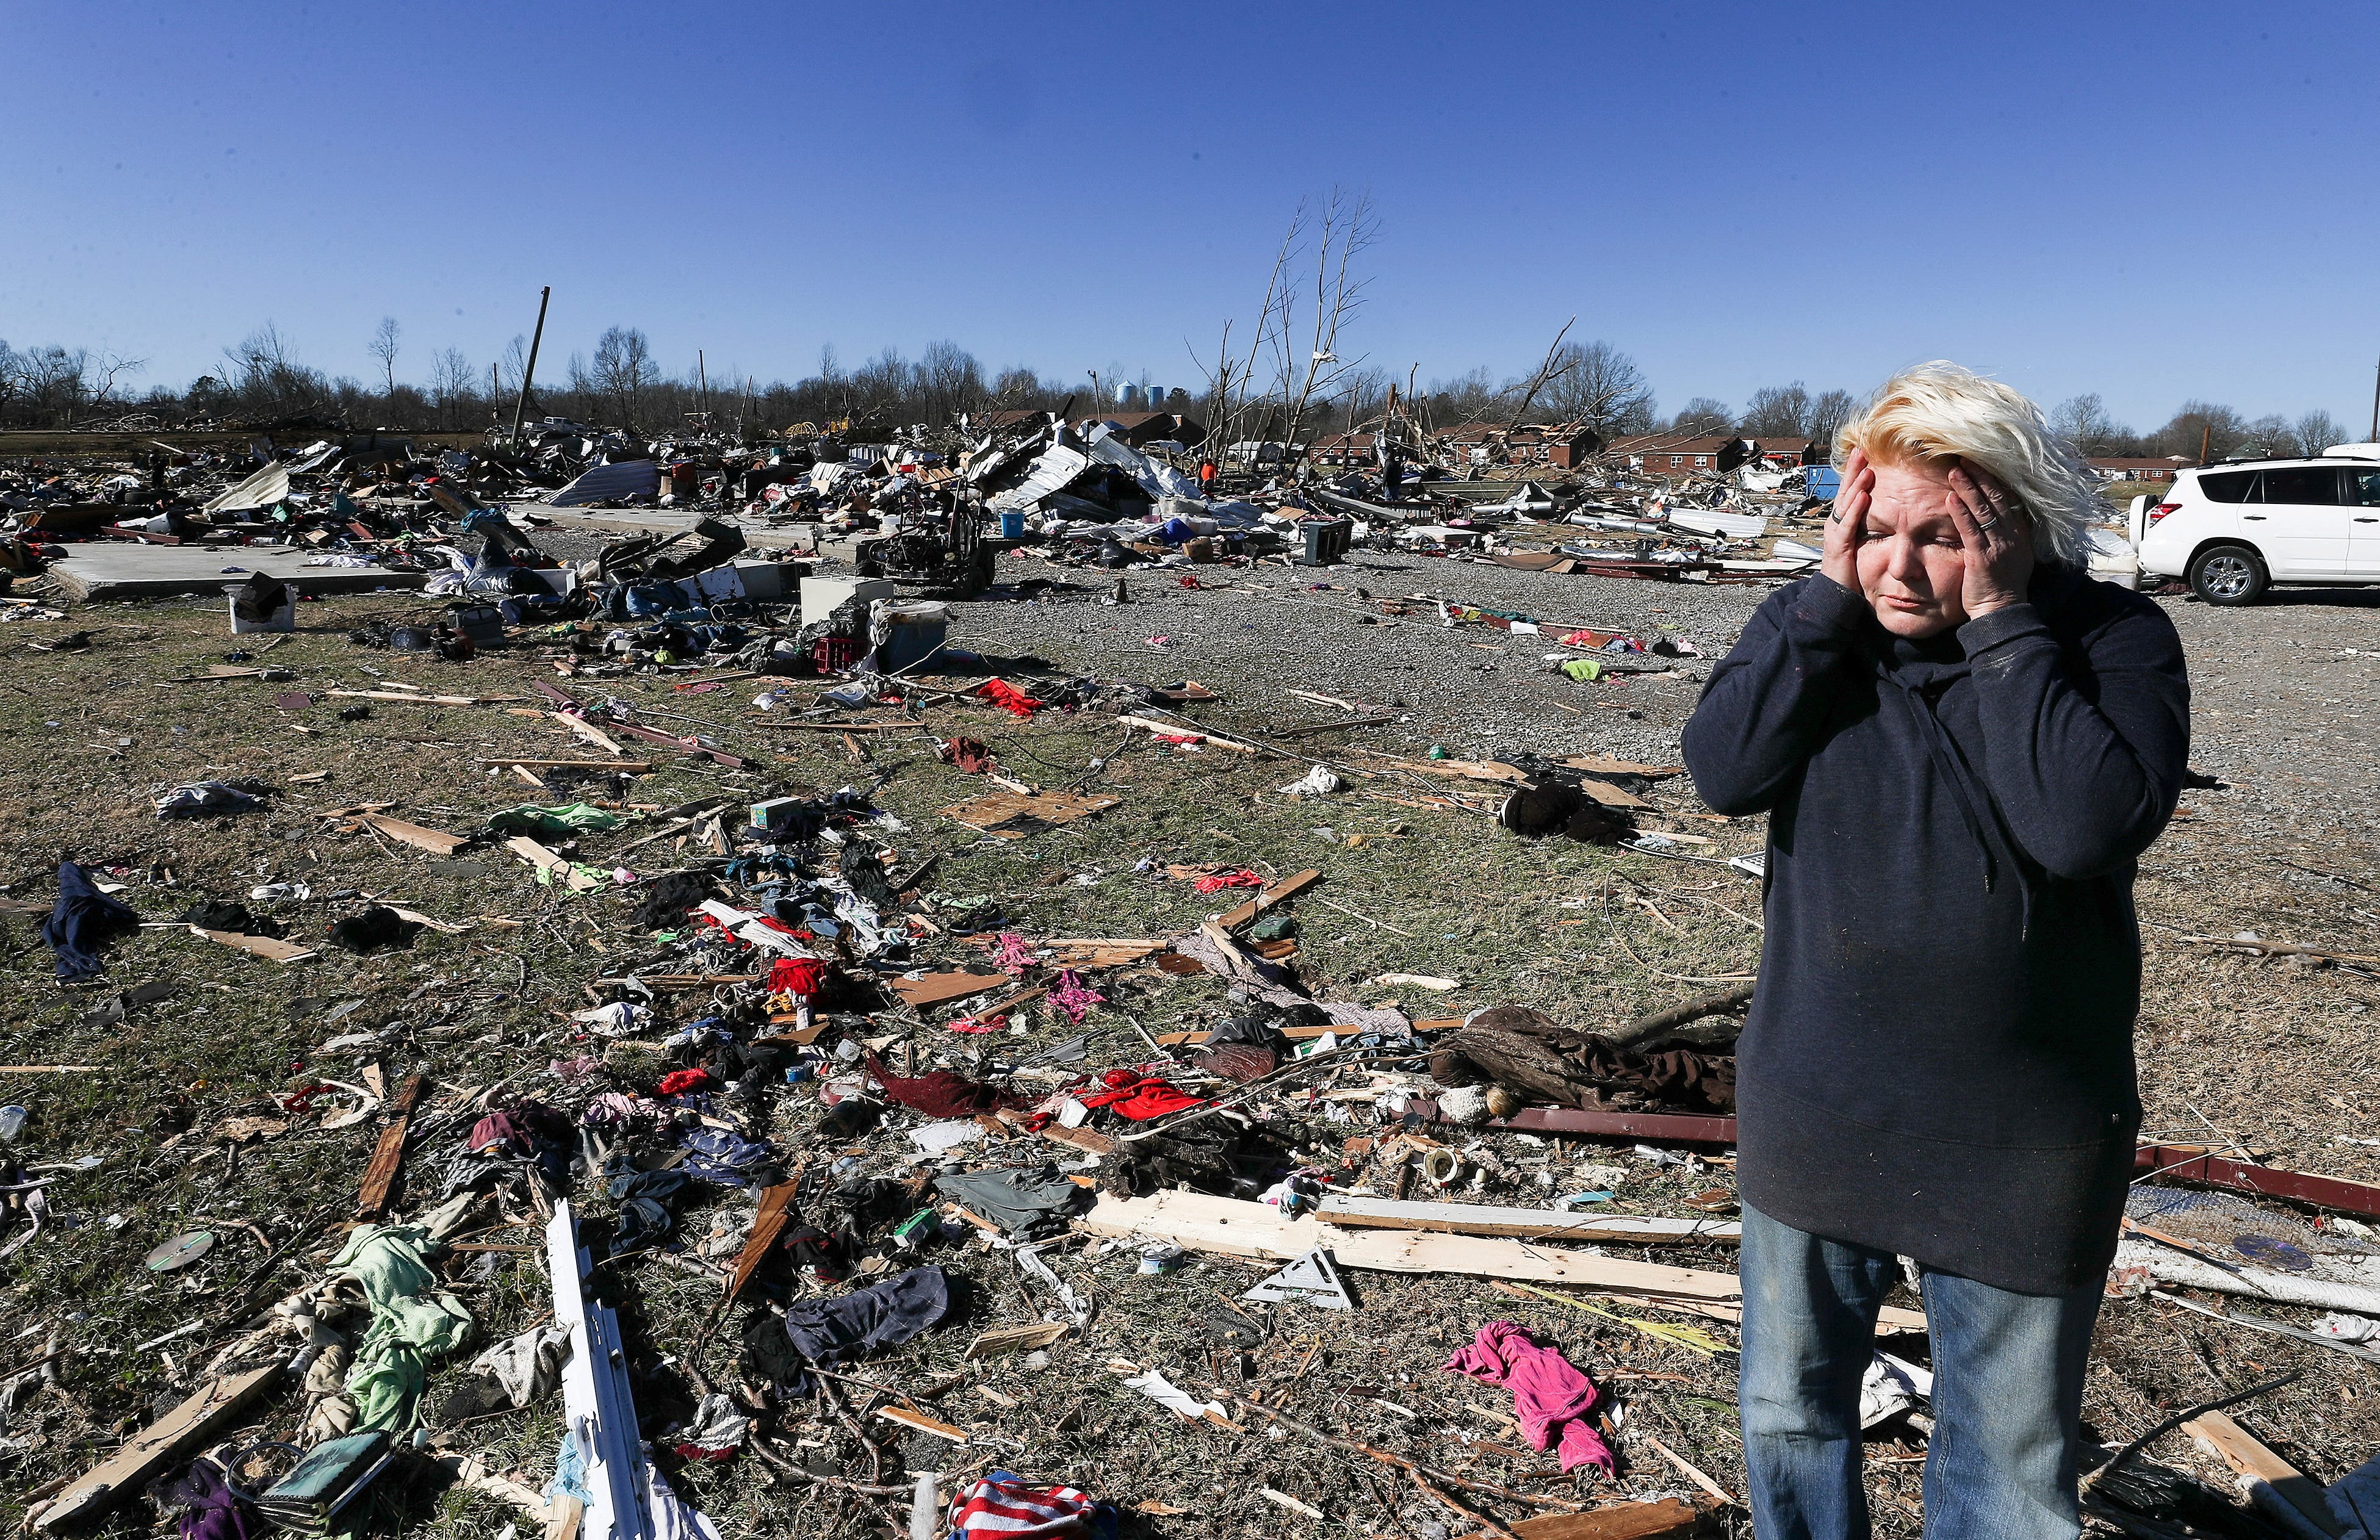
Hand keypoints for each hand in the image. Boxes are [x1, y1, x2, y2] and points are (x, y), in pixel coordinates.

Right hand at [1821, 447, 1872, 593]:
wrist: (1837, 595)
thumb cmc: (1851, 571)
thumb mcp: (1863, 543)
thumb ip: (1871, 527)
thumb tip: (1886, 511)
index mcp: (1843, 521)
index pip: (1851, 491)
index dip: (1857, 472)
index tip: (1867, 453)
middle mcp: (1837, 523)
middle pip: (1845, 491)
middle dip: (1854, 470)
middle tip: (1863, 449)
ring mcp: (1836, 533)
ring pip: (1845, 503)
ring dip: (1855, 484)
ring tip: (1866, 466)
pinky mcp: (1839, 546)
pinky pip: (1847, 524)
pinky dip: (1855, 509)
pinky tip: (1863, 495)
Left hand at [1945, 460, 2033, 618]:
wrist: (2001, 611)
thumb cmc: (2002, 585)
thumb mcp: (2012, 554)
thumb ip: (2006, 534)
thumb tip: (1999, 515)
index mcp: (2019, 533)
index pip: (2007, 498)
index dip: (1994, 479)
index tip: (1982, 461)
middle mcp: (2012, 536)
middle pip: (1996, 498)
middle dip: (1981, 475)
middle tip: (1965, 456)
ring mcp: (1999, 546)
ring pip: (1983, 510)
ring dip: (1967, 487)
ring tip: (1954, 469)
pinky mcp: (1982, 558)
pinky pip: (1970, 530)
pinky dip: (1960, 512)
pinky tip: (1950, 497)